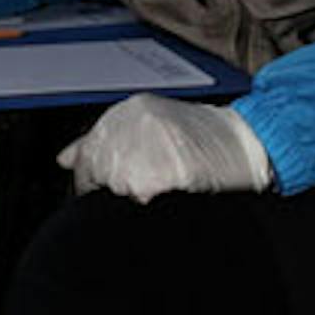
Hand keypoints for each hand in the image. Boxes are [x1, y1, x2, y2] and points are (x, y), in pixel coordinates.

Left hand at [57, 95, 273, 200]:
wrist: (250, 140)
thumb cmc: (204, 138)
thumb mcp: (150, 127)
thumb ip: (104, 141)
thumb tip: (64, 159)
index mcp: (127, 110)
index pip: (88, 151)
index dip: (97, 178)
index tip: (107, 191)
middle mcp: (133, 121)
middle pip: (98, 171)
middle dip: (111, 191)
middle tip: (137, 197)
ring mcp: (149, 144)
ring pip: (116, 187)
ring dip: (131, 199)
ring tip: (158, 195)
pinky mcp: (165, 168)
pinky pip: (140, 198)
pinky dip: (150, 204)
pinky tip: (168, 197)